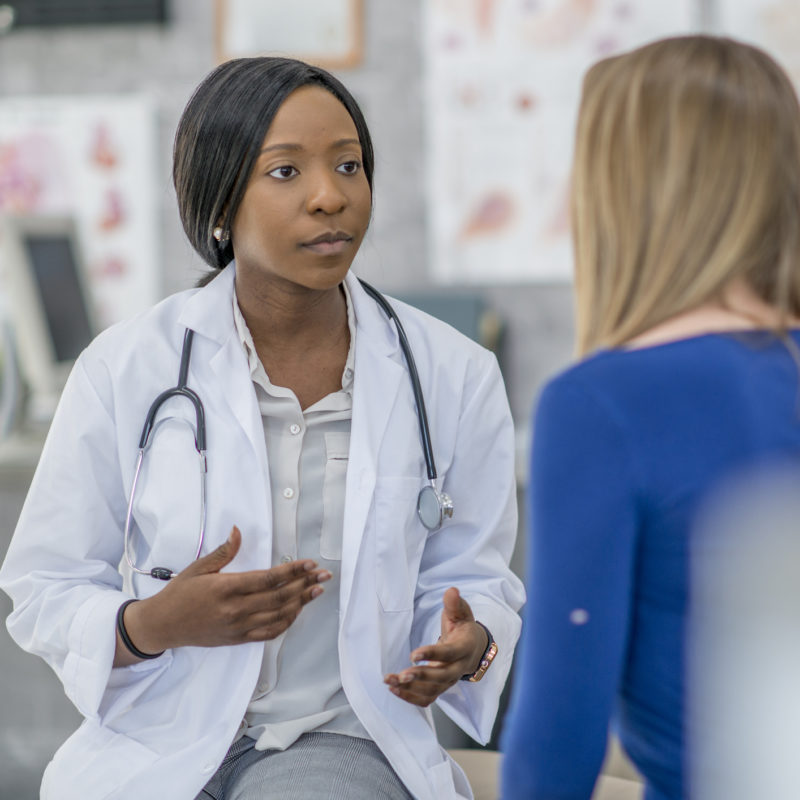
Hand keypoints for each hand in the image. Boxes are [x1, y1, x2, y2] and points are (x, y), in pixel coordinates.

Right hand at [115, 526, 330, 664]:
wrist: (163, 626)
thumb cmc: (180, 593)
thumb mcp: (199, 567)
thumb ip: (224, 551)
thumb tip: (238, 530)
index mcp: (226, 588)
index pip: (267, 579)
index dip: (292, 571)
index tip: (309, 563)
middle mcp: (235, 610)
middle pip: (279, 598)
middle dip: (305, 584)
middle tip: (324, 575)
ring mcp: (238, 627)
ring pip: (278, 616)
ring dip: (301, 603)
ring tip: (317, 590)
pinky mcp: (238, 639)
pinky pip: (269, 633)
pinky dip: (286, 622)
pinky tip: (298, 611)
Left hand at [383, 587, 487, 706]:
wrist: (473, 649)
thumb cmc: (463, 628)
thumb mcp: (462, 613)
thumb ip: (455, 604)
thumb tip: (450, 591)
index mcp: (464, 648)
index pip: (449, 653)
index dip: (432, 654)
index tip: (413, 654)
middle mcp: (459, 668)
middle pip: (442, 677)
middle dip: (421, 677)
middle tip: (401, 675)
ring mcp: (450, 680)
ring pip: (432, 691)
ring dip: (410, 689)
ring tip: (390, 681)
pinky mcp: (441, 688)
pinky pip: (427, 699)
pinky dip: (410, 698)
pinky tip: (394, 689)